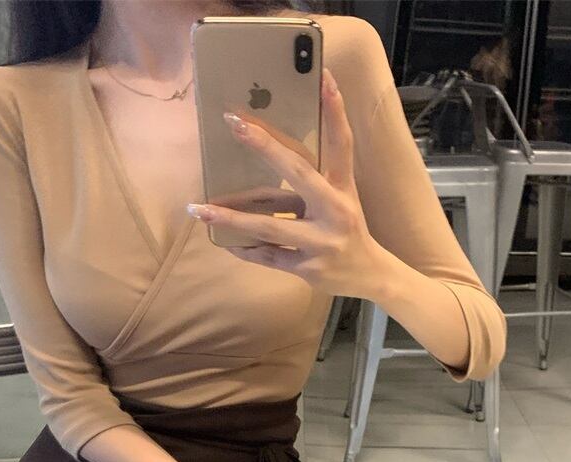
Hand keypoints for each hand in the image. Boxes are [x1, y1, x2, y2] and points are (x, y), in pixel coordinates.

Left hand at [186, 67, 388, 299]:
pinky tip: (224, 242)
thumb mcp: (341, 199)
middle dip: (266, 147)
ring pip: (269, 226)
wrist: (371, 276)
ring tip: (199, 209)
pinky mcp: (308, 269)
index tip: (324, 77)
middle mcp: (335, 212)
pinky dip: (246, 249)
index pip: (341, 143)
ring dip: (231, 219)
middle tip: (235, 124)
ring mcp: (321, 243)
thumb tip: (270, 154)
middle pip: (298, 174)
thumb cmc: (347, 229)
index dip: (335, 110)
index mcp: (343, 189)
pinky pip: (269, 256)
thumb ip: (313, 180)